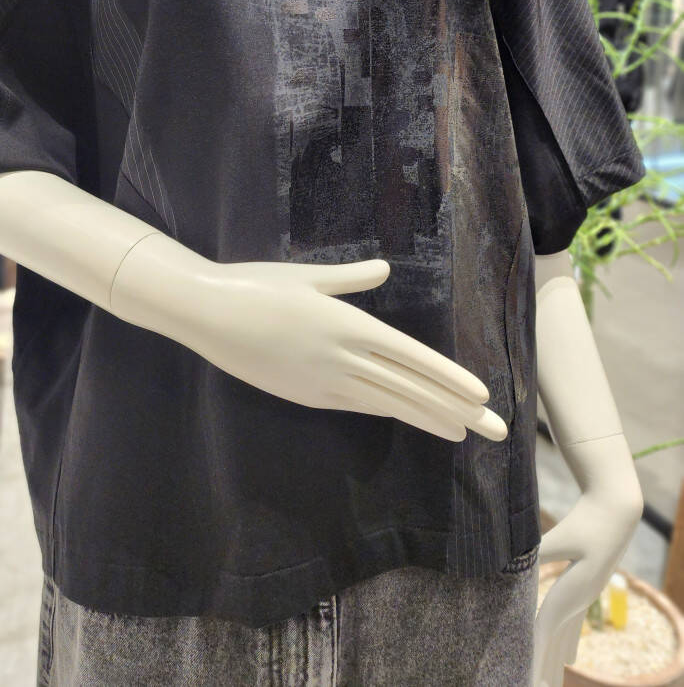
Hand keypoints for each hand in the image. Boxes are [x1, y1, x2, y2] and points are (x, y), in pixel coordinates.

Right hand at [110, 232, 508, 442]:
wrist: (207, 315)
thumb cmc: (256, 284)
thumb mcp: (306, 276)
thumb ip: (349, 279)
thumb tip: (385, 268)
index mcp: (347, 325)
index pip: (411, 358)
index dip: (449, 378)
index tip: (481, 395)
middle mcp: (341, 358)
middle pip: (408, 389)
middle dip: (454, 409)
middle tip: (494, 429)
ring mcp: (323, 381)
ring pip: (387, 404)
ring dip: (427, 417)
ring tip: (462, 432)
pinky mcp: (305, 394)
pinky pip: (356, 404)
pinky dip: (388, 410)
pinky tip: (408, 415)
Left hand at [533, 487, 642, 686]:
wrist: (615, 510)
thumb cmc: (584, 520)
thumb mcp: (560, 537)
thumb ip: (536, 552)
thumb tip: (511, 563)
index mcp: (570, 592)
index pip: (544, 630)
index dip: (533, 654)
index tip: (526, 678)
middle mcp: (579, 600)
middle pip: (555, 641)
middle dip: (543, 666)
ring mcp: (585, 596)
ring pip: (567, 635)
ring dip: (555, 658)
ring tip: (549, 682)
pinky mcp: (587, 588)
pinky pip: (575, 622)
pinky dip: (568, 642)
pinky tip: (569, 657)